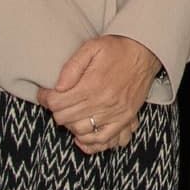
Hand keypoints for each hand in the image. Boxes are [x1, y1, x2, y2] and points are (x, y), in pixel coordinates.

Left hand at [38, 35, 161, 154]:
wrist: (145, 52)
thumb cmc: (117, 49)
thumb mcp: (92, 47)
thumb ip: (72, 66)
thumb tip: (58, 87)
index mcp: (92, 85)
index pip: (57, 103)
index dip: (45, 98)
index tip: (44, 94)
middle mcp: (103, 102)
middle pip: (65, 118)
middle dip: (57, 110)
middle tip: (58, 101)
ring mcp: (115, 113)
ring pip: (81, 131)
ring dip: (70, 124)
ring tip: (71, 113)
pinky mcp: (124, 119)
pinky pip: (103, 140)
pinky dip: (90, 141)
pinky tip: (83, 134)